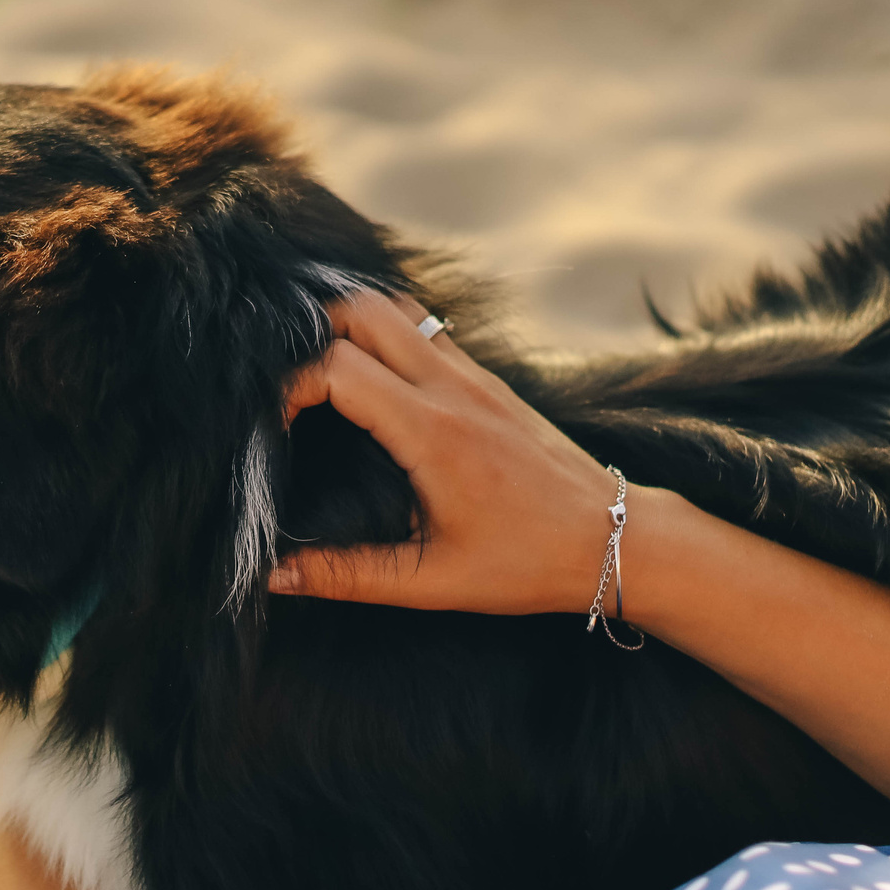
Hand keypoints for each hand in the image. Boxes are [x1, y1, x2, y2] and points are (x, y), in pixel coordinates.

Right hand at [268, 292, 625, 611]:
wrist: (614, 540)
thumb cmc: (527, 564)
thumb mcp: (432, 581)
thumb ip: (348, 575)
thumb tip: (275, 576)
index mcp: (432, 434)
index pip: (338, 367)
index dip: (291, 387)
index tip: (281, 429)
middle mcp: (452, 389)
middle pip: (362, 309)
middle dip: (312, 335)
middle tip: (296, 389)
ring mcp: (475, 376)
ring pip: (397, 308)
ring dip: (352, 326)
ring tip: (329, 377)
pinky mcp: (489, 380)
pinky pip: (427, 330)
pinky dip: (389, 338)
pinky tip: (377, 383)